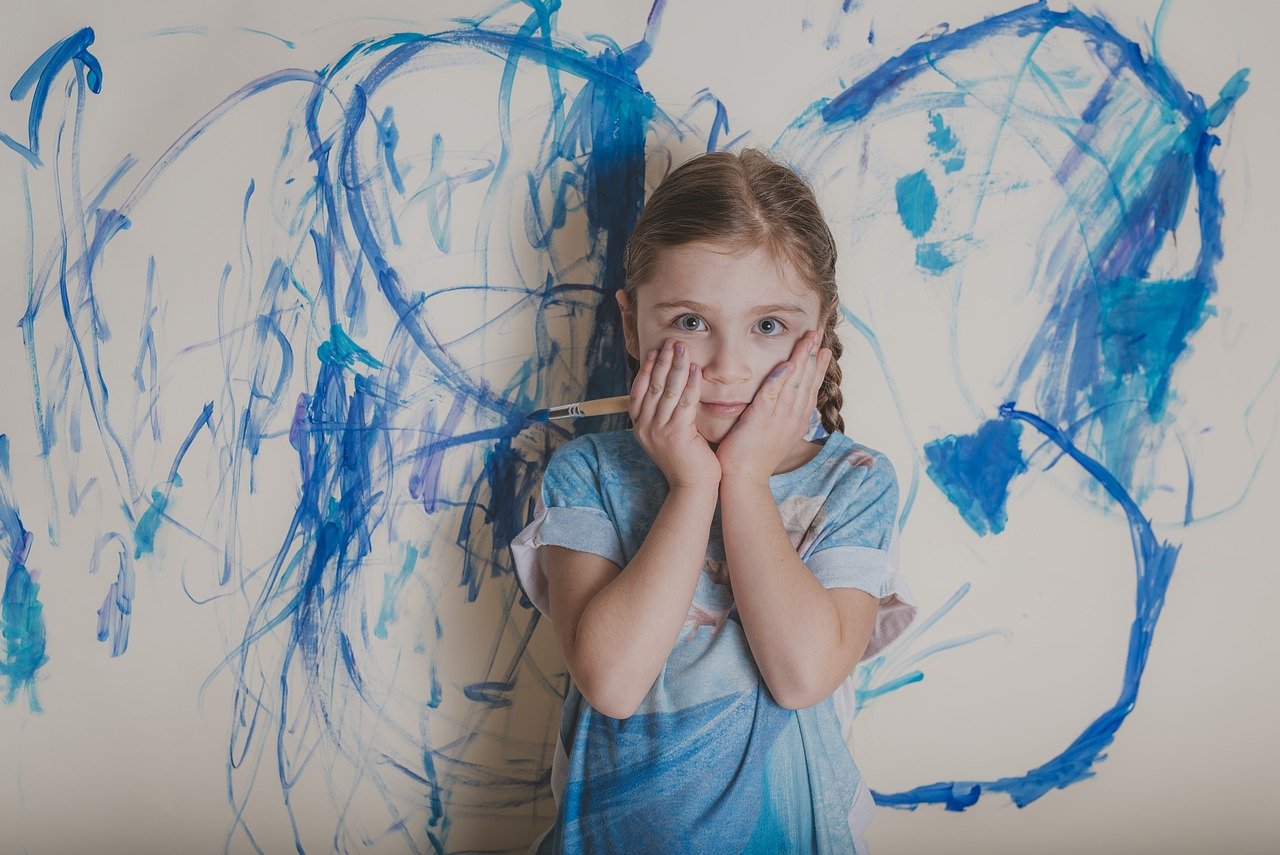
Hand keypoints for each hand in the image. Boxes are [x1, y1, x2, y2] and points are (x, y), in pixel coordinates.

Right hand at [629, 337, 721, 489]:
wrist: (692, 487)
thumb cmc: (685, 460)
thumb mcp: (667, 436)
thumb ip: (664, 415)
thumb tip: (669, 390)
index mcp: (640, 427)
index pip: (639, 391)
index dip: (647, 369)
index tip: (655, 351)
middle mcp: (645, 427)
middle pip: (653, 386)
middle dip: (662, 361)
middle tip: (670, 342)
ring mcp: (659, 431)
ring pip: (668, 391)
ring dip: (676, 366)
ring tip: (682, 348)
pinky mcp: (677, 434)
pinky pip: (684, 402)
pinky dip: (690, 383)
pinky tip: (695, 370)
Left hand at [714, 330, 831, 480]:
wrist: (744, 478)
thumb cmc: (753, 457)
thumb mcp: (774, 434)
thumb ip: (779, 416)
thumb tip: (782, 404)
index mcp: (797, 420)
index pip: (810, 388)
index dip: (818, 367)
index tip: (824, 350)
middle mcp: (793, 417)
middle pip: (807, 380)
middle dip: (814, 355)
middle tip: (819, 334)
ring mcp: (780, 418)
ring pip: (794, 382)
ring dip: (802, 359)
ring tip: (809, 339)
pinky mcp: (762, 419)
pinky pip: (773, 394)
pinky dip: (781, 378)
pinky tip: (788, 363)